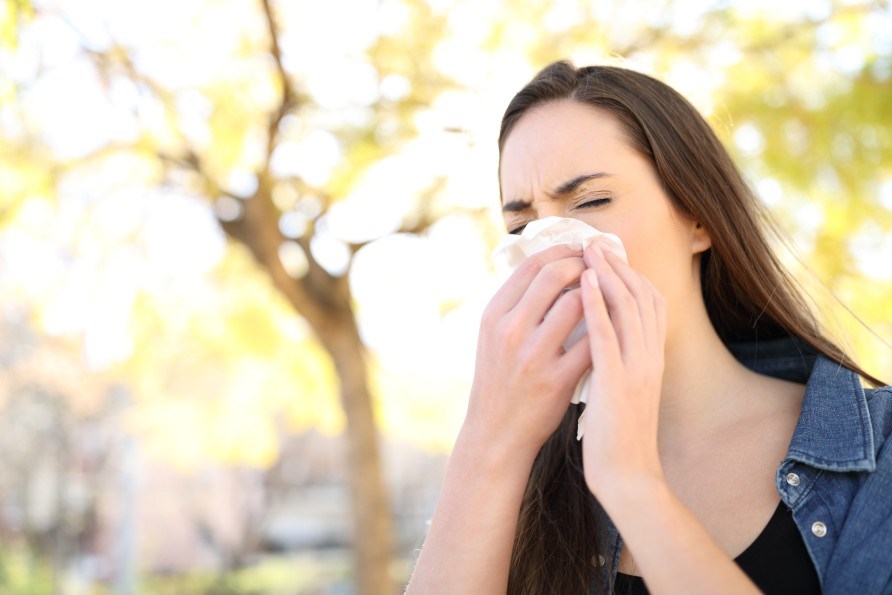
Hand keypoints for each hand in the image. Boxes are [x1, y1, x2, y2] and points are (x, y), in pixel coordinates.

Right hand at [465, 244, 592, 460]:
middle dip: (583, 264)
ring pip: (576, 303)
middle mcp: (509, 330)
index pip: (530, 265)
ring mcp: (532, 355)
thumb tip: (549, 267)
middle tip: (600, 266)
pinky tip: (614, 326)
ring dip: (598, 293)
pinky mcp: (555, 380)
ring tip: (609, 294)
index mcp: (493, 315)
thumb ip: (516, 305)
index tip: (580, 250)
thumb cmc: (500, 380)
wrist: (496, 433)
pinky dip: (605, 328)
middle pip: (553, 275)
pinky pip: (590, 342)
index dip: (560, 251)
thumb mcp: (493, 337)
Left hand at [579, 242, 667, 501]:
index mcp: (652, 359)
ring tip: (589, 250)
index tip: (609, 255)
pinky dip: (596, 304)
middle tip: (597, 242)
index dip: (631, 275)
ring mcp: (636, 369)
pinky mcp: (617, 382)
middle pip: (643, 297)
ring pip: (628, 308)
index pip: (650, 304)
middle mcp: (650, 358)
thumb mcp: (627, 391)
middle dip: (619, 265)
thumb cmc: (619, 436)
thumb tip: (606, 340)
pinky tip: (583, 282)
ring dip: (608, 274)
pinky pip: (607, 334)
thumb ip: (622, 363)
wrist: (628, 476)